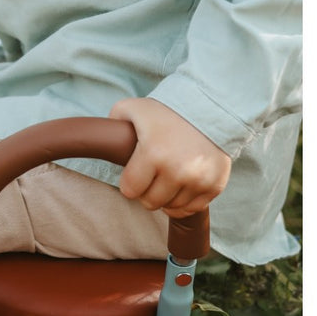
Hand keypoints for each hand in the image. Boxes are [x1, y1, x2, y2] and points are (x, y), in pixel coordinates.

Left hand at [110, 97, 231, 218]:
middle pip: (150, 202)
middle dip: (146, 191)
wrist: (208, 107)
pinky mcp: (214, 186)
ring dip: (165, 196)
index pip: (130, 190)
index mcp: (152, 154)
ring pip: (171, 207)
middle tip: (150, 176)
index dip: (129, 183)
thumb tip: (102, 140)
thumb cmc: (165, 110)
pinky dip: (183, 201)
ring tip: (165, 179)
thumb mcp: (132, 108)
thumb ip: (111, 123)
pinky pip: (192, 208)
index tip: (133, 174)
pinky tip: (179, 187)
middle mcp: (176, 171)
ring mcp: (197, 180)